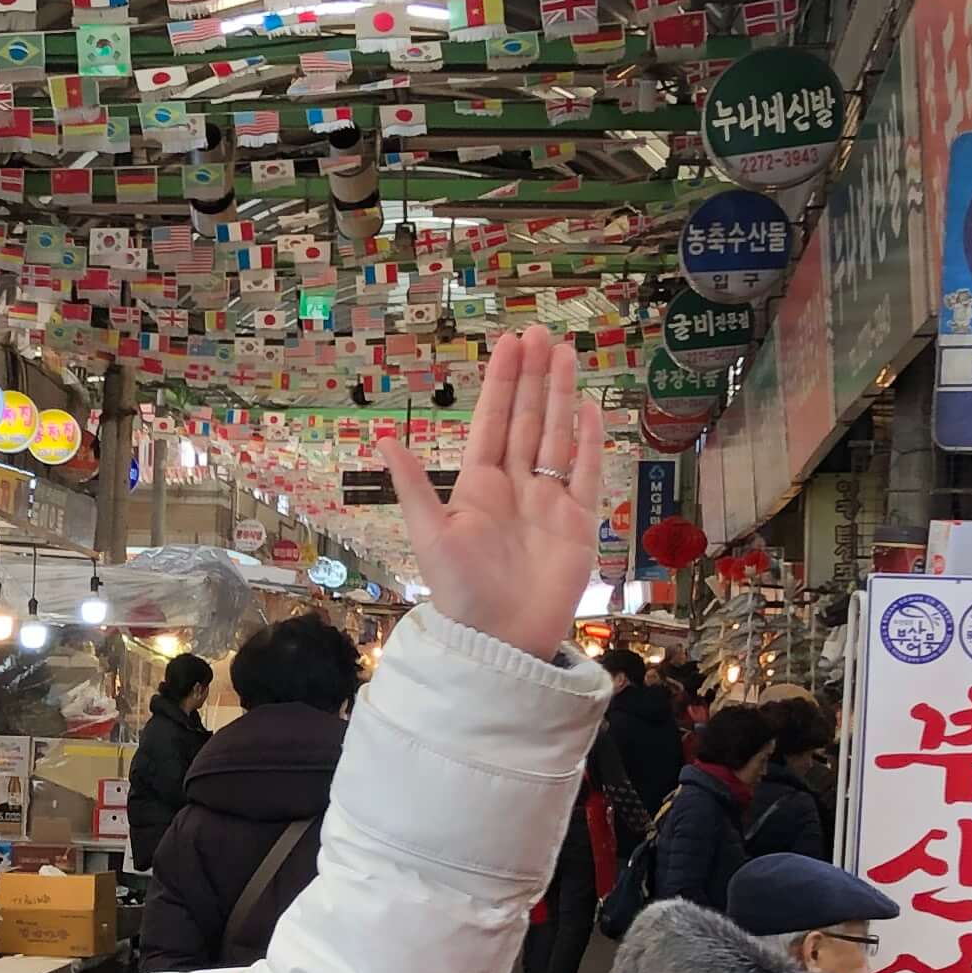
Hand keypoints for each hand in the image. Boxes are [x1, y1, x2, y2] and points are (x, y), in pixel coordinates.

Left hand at [385, 326, 603, 658]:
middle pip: (528, 420)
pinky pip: (587, 474)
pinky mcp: (579, 523)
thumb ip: (413, 484)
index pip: (492, 422)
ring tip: (565, 353)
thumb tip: (382, 436)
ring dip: (560, 396)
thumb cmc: (460, 590)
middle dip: (533, 377)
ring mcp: (549, 502)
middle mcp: (515, 487)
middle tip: (540, 332)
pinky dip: (590, 441)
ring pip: (557, 437)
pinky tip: (588, 407)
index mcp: (478, 486)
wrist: (501, 640)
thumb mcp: (430, 533)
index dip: (501, 383)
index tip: (508, 344)